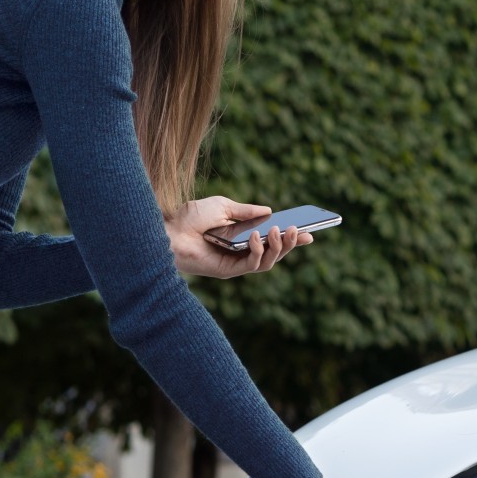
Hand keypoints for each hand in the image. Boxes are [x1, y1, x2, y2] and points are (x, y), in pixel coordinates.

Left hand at [162, 196, 310, 278]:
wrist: (167, 229)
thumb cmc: (190, 217)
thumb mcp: (223, 206)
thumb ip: (246, 211)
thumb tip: (270, 211)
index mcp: (242, 237)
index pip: (271, 239)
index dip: (291, 237)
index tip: (308, 230)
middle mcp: (241, 252)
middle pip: (274, 253)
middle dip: (290, 243)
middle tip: (300, 231)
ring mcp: (235, 263)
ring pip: (267, 262)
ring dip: (278, 248)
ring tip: (282, 230)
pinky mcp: (227, 271)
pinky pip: (251, 265)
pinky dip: (258, 251)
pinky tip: (257, 237)